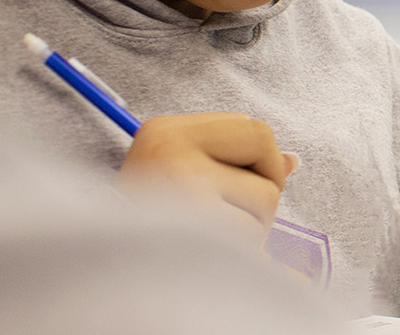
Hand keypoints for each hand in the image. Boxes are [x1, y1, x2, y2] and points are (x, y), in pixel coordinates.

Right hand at [117, 112, 296, 240]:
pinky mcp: (195, 222)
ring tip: (207, 239)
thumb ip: (238, 163)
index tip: (240, 187)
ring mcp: (182, 182)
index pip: (253, 127)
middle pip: (265, 146)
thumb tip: (294, 160)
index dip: (263, 161)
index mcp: (162, 132)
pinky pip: (253, 234)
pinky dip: (243, 254)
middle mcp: (167, 148)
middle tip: (227, 217)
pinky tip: (208, 257)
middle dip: (265, 186)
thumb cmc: (151, 230)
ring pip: (266, 197)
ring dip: (250, 227)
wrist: (105, 272)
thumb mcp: (186, 180)